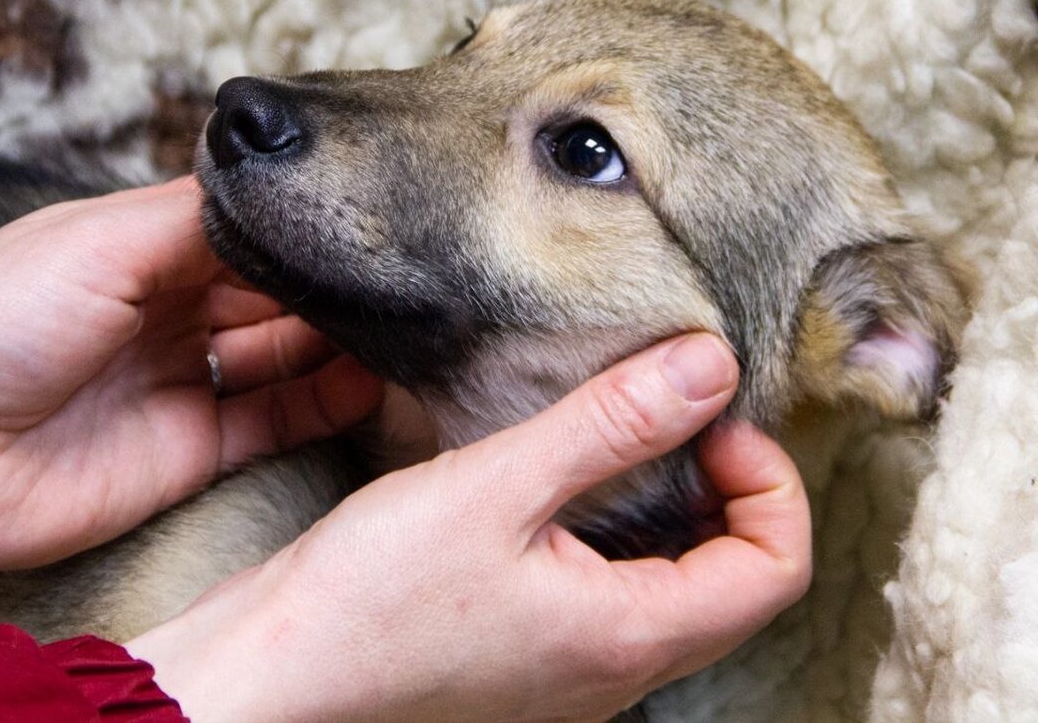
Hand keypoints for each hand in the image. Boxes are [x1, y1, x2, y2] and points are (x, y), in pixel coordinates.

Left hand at [0, 178, 381, 610]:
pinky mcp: (192, 450)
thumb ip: (193, 220)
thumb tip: (272, 180)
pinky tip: (369, 380)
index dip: (297, 221)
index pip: (241, 229)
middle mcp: (166, 313)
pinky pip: (274, 422)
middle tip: (399, 268)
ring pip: (283, 355)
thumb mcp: (97, 245)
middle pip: (270, 291)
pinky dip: (324, 403)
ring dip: (339, 341)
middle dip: (328, 280)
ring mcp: (181, 382)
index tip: (364, 209)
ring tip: (403, 320)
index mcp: (137, 251)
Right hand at [128, 334, 810, 721]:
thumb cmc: (367, 598)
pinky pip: (610, 598)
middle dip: (726, 489)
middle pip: (734, 582)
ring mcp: (570, 674)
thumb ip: (610, 425)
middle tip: (673, 419)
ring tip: (616, 439)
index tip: (709, 420)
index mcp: (630, 637)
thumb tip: (709, 369)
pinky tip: (556, 486)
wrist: (271, 676)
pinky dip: (614, 533)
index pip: (773, 567)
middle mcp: (614, 671)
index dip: (768, 481)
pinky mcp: (526, 658)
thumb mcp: (495, 489)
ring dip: (669, 509)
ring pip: (672, 590)